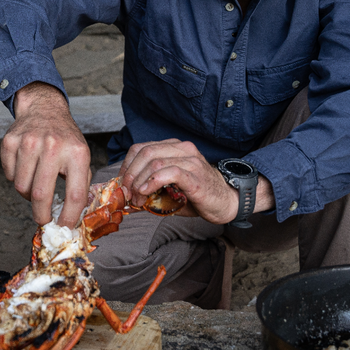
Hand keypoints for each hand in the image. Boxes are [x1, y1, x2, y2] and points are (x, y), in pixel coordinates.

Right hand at [2, 83, 91, 226]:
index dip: (69, 216)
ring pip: (21, 187)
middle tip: (42, 220)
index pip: (75, 194)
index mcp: (76, 153)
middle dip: (41, 215)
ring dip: (28, 194)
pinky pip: (9, 175)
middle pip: (41, 195)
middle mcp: (53, 146)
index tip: (64, 227)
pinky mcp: (10, 141)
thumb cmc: (65, 138)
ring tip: (35, 184)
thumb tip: (74, 217)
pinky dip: (15, 178)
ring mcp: (29, 142)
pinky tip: (25, 168)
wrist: (44, 109)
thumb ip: (81, 184)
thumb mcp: (82, 156)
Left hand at [119, 138, 237, 224]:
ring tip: (137, 199)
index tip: (121, 184)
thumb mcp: (170, 187)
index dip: (126, 166)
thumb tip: (127, 196)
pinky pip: (169, 172)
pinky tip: (146, 193)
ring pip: (154, 162)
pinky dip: (152, 182)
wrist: (228, 201)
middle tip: (126, 193)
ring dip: (139, 182)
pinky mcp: (195, 176)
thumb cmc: (198, 195)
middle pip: (144, 153)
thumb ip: (151, 186)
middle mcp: (182, 149)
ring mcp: (190, 161)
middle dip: (129, 175)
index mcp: (174, 147)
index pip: (140, 148)